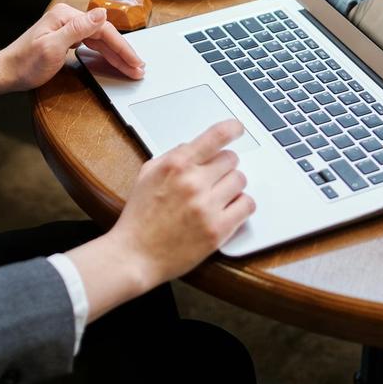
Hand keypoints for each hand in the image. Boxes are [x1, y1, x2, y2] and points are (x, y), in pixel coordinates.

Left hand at [0, 3, 144, 91]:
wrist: (6, 72)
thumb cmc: (25, 64)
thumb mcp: (52, 48)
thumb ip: (78, 30)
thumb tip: (101, 13)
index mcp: (66, 16)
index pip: (103, 30)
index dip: (122, 47)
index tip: (135, 62)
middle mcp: (68, 18)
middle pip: (104, 35)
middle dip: (123, 53)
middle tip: (139, 69)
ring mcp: (67, 28)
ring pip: (100, 40)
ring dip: (116, 54)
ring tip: (132, 67)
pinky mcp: (66, 38)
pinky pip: (92, 44)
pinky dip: (105, 54)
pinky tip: (114, 60)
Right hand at [107, 119, 255, 285]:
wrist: (135, 255)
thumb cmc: (139, 217)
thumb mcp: (147, 174)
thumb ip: (173, 156)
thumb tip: (195, 146)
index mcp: (176, 165)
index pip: (214, 137)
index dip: (231, 128)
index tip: (238, 128)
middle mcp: (193, 183)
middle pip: (231, 159)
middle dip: (223, 166)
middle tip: (213, 178)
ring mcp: (207, 207)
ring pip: (241, 180)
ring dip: (232, 186)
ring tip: (217, 196)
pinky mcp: (218, 230)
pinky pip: (247, 205)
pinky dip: (241, 205)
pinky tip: (228, 209)